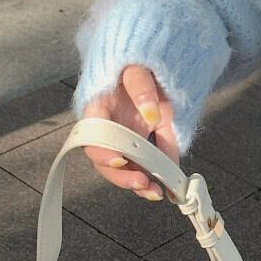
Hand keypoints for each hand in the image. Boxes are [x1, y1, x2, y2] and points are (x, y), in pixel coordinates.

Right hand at [81, 64, 178, 200]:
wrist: (151, 68)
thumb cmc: (138, 68)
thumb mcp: (139, 70)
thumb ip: (143, 89)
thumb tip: (151, 114)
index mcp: (98, 108)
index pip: (92, 134)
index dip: (101, 150)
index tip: (118, 160)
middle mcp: (108, 129)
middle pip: (106, 159)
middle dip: (122, 176)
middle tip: (141, 182)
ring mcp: (124, 139)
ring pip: (123, 168)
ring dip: (137, 183)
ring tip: (155, 192)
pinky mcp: (141, 146)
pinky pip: (145, 166)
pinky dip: (155, 179)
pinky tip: (167, 191)